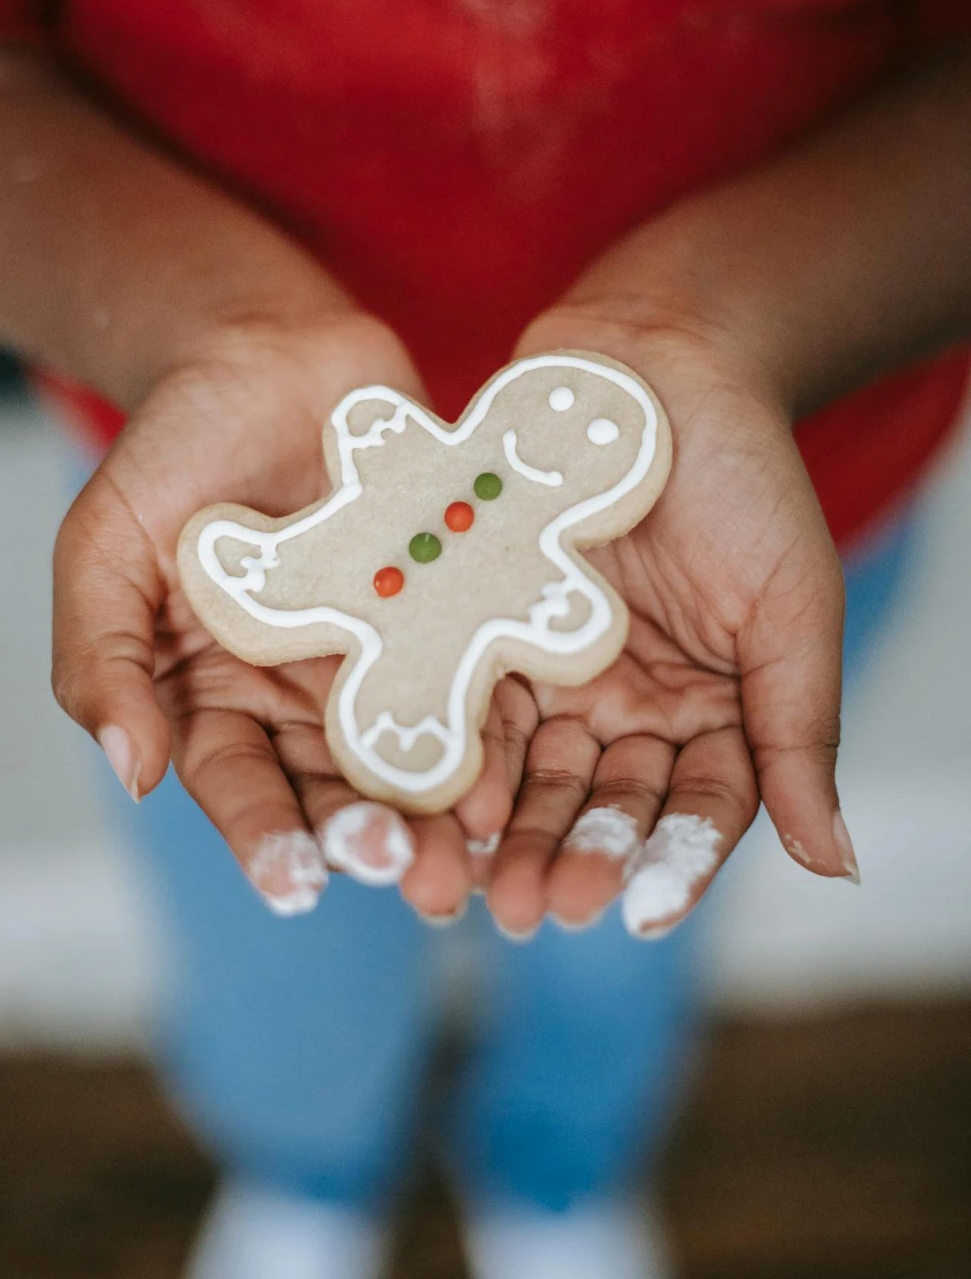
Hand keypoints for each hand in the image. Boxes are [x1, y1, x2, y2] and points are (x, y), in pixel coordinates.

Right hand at [52, 313, 515, 920]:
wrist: (270, 351)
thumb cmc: (173, 445)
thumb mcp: (106, 545)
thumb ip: (101, 657)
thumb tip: (131, 772)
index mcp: (216, 697)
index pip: (239, 785)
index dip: (264, 835)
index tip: (293, 883)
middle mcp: (305, 696)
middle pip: (337, 788)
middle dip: (368, 837)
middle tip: (404, 871)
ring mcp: (384, 656)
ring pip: (418, 749)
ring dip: (447, 804)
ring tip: (475, 847)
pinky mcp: (450, 613)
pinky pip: (479, 674)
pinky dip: (501, 720)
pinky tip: (526, 759)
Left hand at [484, 305, 856, 940]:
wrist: (656, 367)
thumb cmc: (745, 480)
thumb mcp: (791, 609)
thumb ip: (799, 735)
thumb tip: (837, 864)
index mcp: (714, 710)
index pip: (699, 806)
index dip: (673, 858)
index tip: (641, 911)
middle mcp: (631, 706)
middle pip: (603, 801)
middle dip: (572, 854)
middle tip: (539, 908)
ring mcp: (556, 672)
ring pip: (531, 770)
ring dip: (508, 828)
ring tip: (480, 880)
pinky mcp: (487, 628)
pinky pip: (469, 699)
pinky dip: (458, 749)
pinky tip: (441, 793)